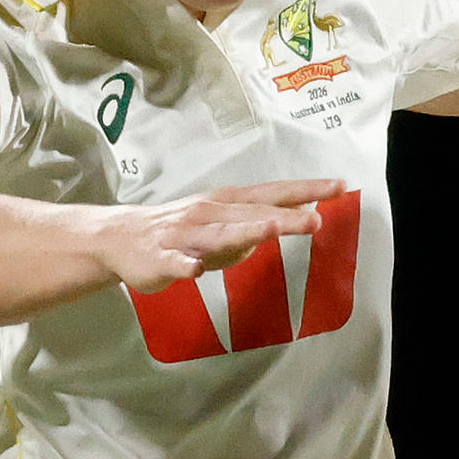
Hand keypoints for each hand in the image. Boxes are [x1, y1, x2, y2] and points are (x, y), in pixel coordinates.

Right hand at [84, 178, 337, 293]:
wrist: (118, 239)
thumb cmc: (175, 232)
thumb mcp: (219, 227)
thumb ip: (250, 229)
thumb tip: (278, 225)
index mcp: (226, 204)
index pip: (272, 194)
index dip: (305, 191)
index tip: (339, 187)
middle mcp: (208, 213)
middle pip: (251, 214)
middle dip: (283, 216)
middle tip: (317, 219)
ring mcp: (183, 236)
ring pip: (217, 234)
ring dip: (243, 233)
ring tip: (269, 232)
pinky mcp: (160, 259)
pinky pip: (174, 264)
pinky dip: (184, 267)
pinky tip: (196, 271)